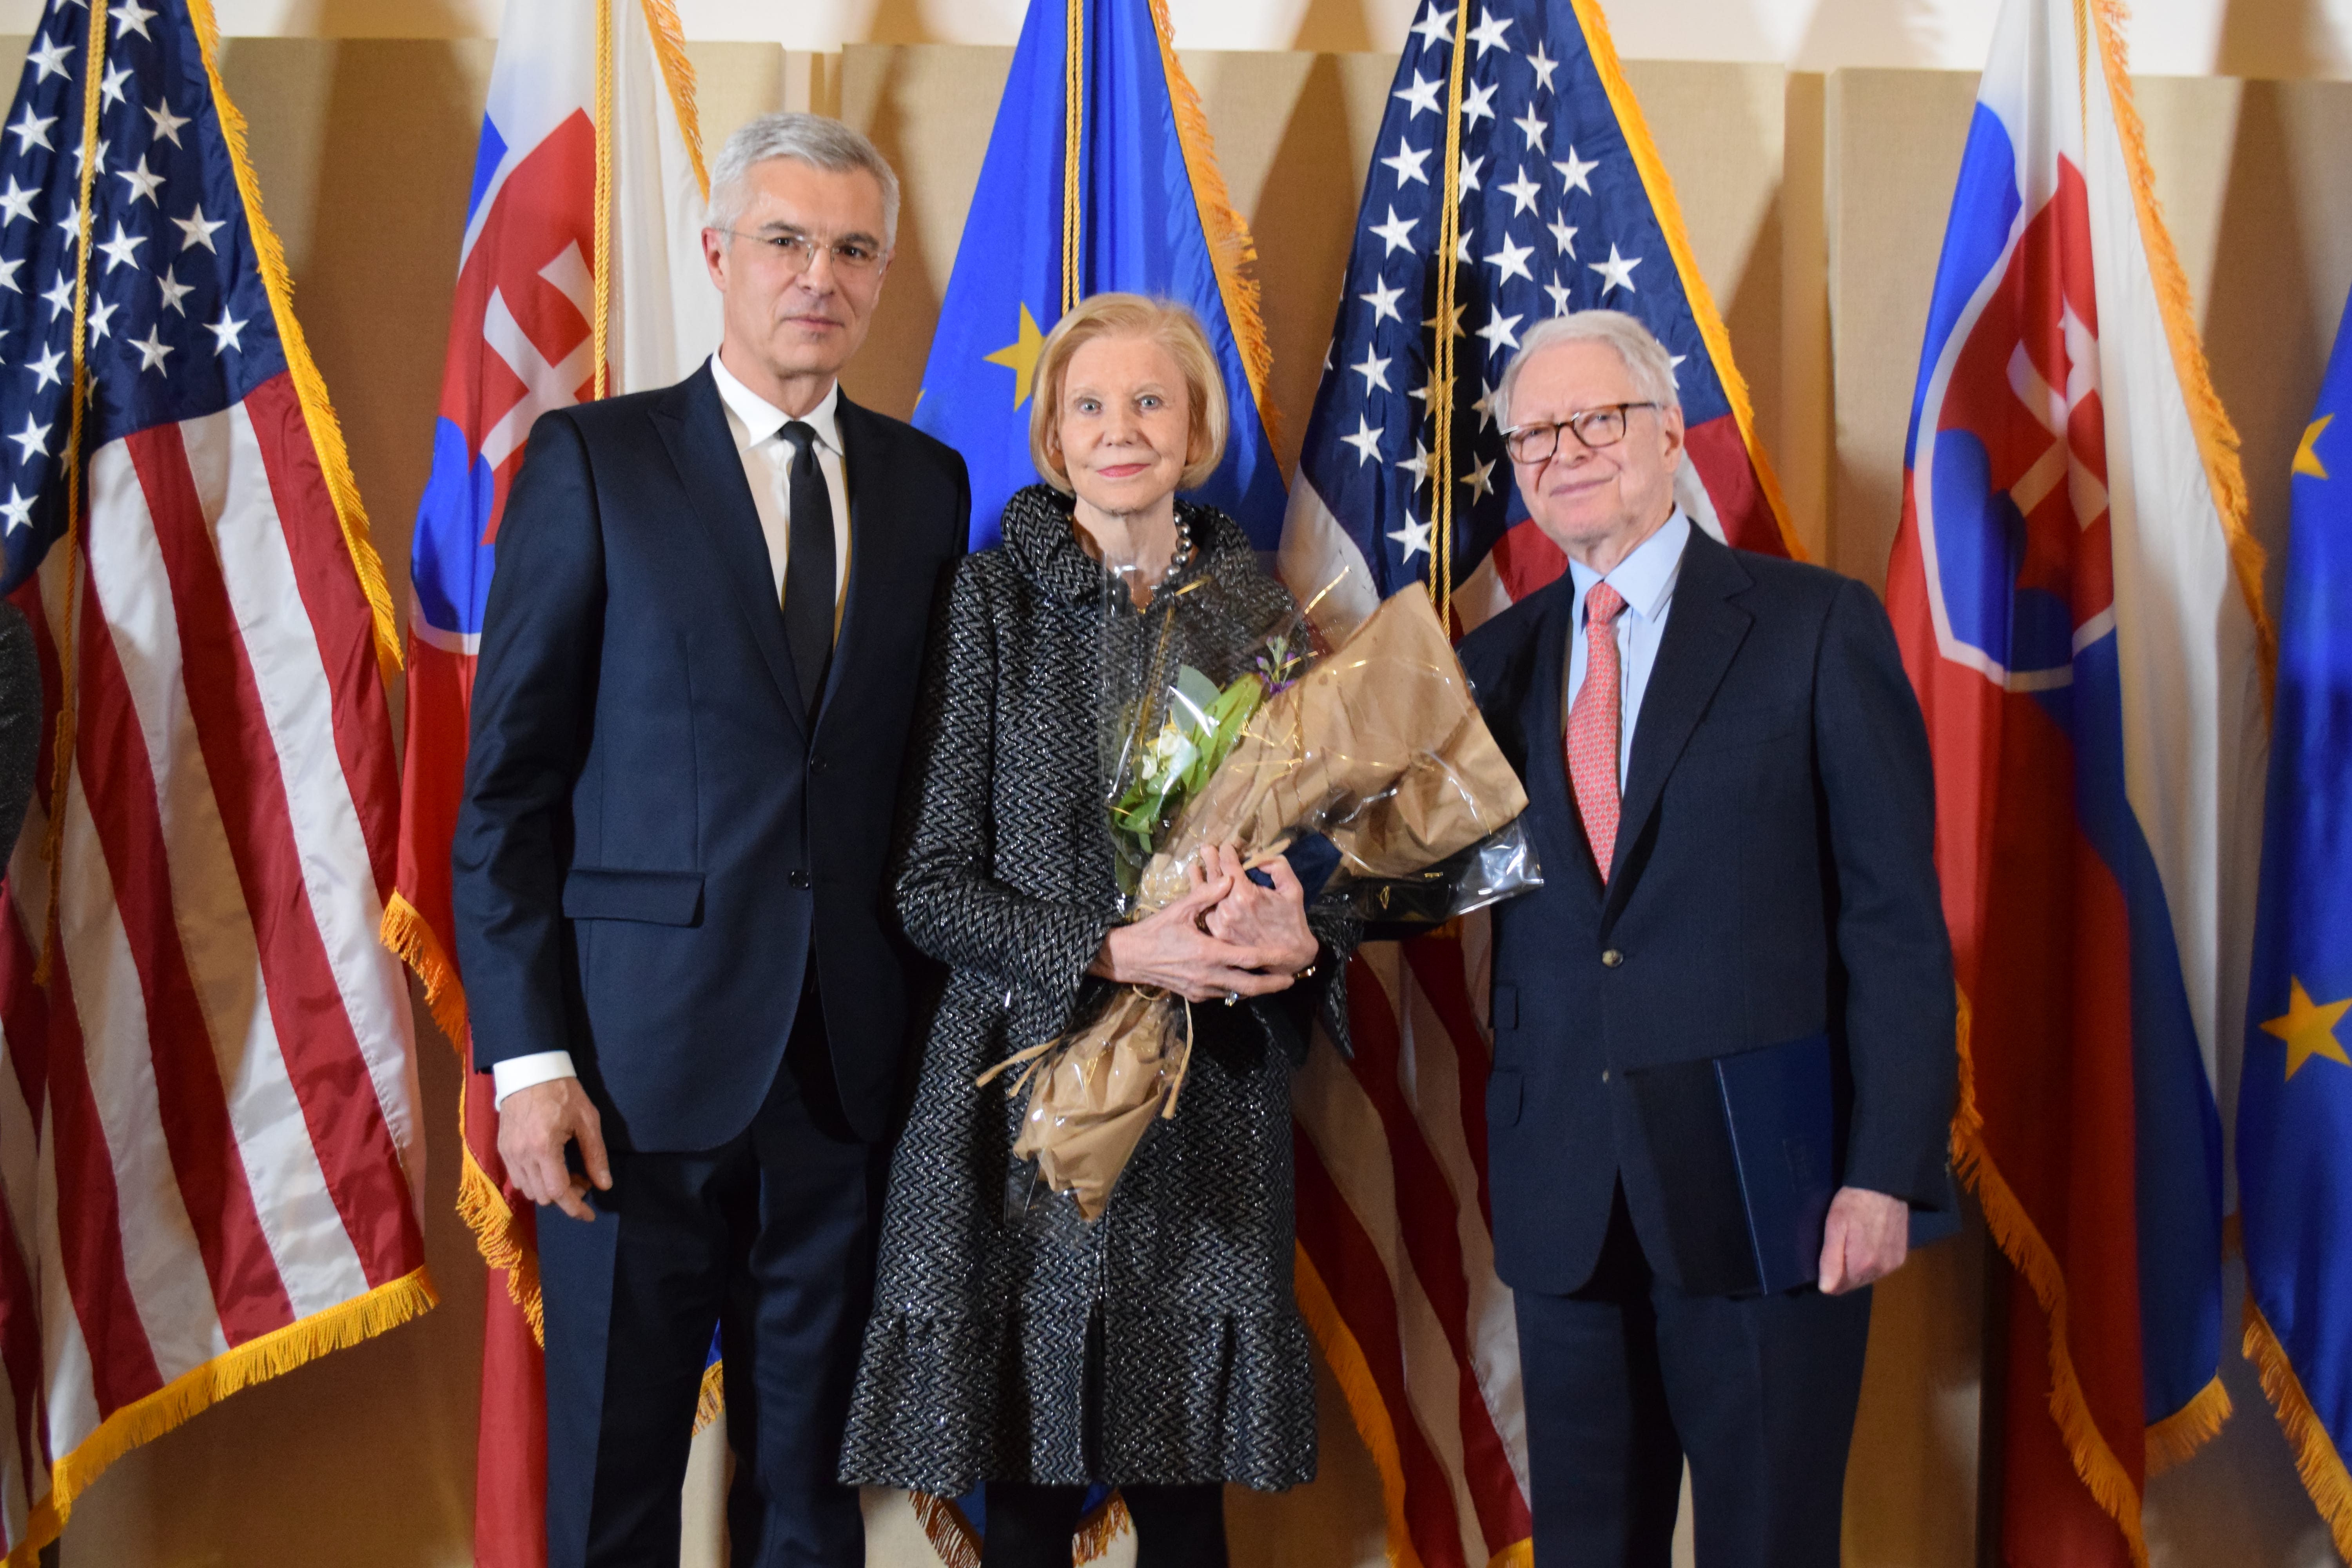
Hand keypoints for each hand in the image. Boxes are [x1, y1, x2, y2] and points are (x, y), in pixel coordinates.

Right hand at [496, 1078, 611, 1223]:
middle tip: (583, 1179)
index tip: (588, 1215)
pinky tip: (549, 1166)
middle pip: (543, 1197)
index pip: (557, 1192)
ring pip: (528, 1191)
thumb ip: (595, 1155)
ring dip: (549, 1190)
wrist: (530, 1071)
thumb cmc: (562, 1092)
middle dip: (566, 1196)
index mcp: (543, 1147)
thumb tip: (604, 1185)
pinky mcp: (502, 1149)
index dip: (575, 1208)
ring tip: (567, 1171)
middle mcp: (521, 1155)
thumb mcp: (587, 1120)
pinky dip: (535, 1180)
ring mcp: (508, 1153)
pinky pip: (517, 1178)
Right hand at [1090, 855, 1298, 1003]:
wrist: (1130, 958)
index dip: (1271, 959)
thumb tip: (1229, 878)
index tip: (1289, 958)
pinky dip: (1236, 989)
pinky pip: (1223, 994)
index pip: (1248, 959)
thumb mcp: (1180, 909)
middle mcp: (1208, 976)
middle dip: (1272, 985)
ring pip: (1237, 993)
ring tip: (1272, 981)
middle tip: (1290, 980)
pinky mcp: (1195, 996)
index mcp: (1208, 953)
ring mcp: (1202, 989)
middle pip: (1249, 986)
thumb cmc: (1156, 930)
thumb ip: (1207, 895)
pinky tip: (1244, 980)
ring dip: (1255, 988)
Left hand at [1199, 843, 1317, 974]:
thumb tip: (1258, 856)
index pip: (1229, 866)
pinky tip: (1199, 892)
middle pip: (1214, 879)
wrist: (1289, 957)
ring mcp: (1220, 923)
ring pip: (1207, 897)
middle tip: (1205, 849)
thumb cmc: (1292, 921)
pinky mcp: (1218, 935)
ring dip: (1202, 880)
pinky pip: (1206, 914)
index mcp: (1245, 895)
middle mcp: (1228, 908)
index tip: (1226, 846)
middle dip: (1211, 861)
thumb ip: (1277, 867)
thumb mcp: (1292, 889)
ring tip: (1195, 868)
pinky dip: (1202, 901)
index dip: (1227, 852)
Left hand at [1817, 1185, 1908, 1294]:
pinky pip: (1880, 1269)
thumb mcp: (1835, 1226)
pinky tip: (1867, 1245)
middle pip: (1854, 1283)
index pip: (1839, 1288)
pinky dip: (1871, 1262)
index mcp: (1862, 1264)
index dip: (1829, 1277)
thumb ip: (1830, 1260)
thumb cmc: (1854, 1203)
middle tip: (1839, 1247)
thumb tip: (1826, 1289)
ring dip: (1857, 1268)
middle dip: (1843, 1272)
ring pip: (1867, 1277)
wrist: (1884, 1187)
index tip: (1825, 1261)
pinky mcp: (1901, 1257)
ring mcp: (1893, 1264)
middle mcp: (1881, 1270)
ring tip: (1852, 1244)